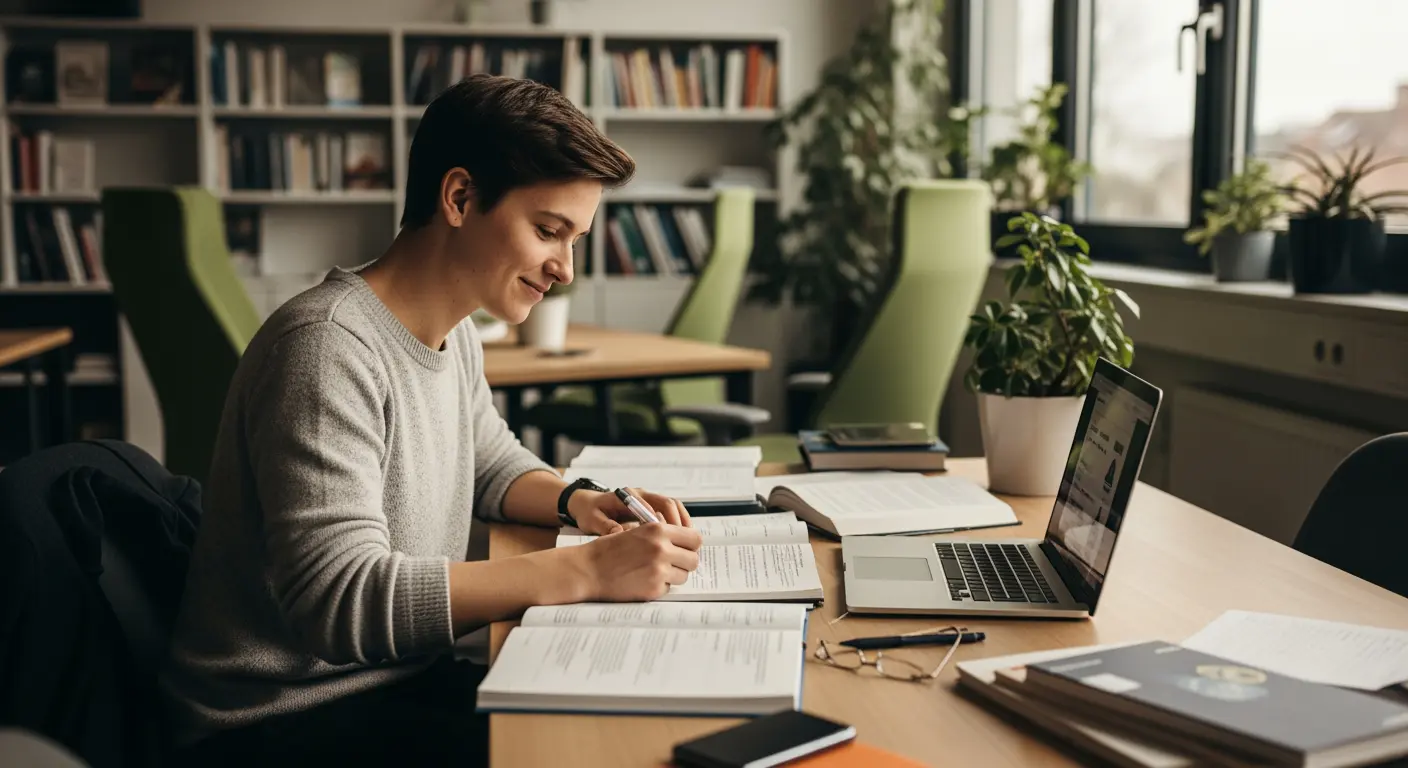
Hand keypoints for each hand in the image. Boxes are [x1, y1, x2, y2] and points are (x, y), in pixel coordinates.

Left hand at [568, 487, 691, 535]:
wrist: (584, 504)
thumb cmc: (589, 511)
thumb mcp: (592, 519)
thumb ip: (605, 525)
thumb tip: (619, 533)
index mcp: (629, 496)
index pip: (656, 504)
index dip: (667, 520)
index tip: (672, 537)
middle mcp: (642, 496)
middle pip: (670, 504)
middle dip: (680, 523)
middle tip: (686, 542)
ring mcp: (646, 502)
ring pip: (672, 509)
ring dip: (681, 525)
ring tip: (687, 544)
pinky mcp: (647, 510)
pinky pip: (667, 515)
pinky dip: (675, 527)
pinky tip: (677, 542)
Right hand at [570, 523, 702, 601]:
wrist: (587, 569)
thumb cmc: (608, 550)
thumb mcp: (636, 530)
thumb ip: (661, 534)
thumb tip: (683, 541)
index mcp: (658, 530)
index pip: (695, 538)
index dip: (690, 545)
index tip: (685, 549)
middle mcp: (662, 549)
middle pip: (693, 559)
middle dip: (684, 562)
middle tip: (672, 563)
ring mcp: (659, 571)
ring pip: (684, 576)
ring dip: (673, 575)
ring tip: (654, 572)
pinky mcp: (653, 589)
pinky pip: (669, 588)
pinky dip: (660, 586)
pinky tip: (643, 580)